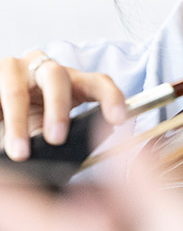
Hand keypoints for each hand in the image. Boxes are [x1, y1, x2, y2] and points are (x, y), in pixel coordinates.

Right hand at [0, 52, 126, 160]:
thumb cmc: (30, 116)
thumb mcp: (47, 127)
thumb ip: (58, 136)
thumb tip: (64, 163)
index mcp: (71, 81)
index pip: (97, 82)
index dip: (111, 97)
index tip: (119, 119)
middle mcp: (45, 68)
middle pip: (57, 77)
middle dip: (57, 109)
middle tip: (56, 139)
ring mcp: (16, 69)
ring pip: (17, 90)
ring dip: (18, 122)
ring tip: (20, 152)